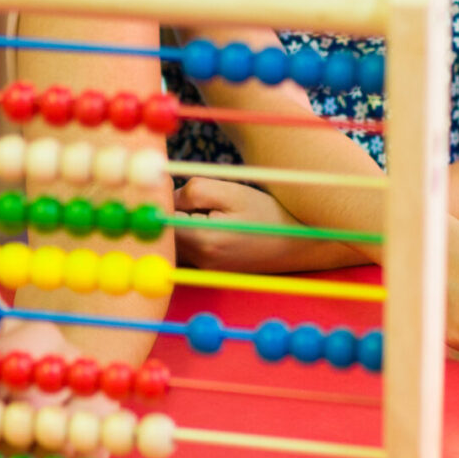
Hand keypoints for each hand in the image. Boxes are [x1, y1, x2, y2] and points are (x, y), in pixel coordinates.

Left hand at [171, 175, 328, 273]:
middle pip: (163, 234)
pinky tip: (208, 224)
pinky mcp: (211, 272)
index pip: (159, 220)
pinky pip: (186, 251)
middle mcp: (200, 261)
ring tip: (202, 210)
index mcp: (204, 239)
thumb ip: (193, 191)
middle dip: (166, 212)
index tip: (161, 185)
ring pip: (173, 243)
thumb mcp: (232, 191)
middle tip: (179, 193)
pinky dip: (188, 235)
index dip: (157, 201)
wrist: (301, 244)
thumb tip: (165, 197)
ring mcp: (205, 270)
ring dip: (177, 224)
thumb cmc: (268, 213)